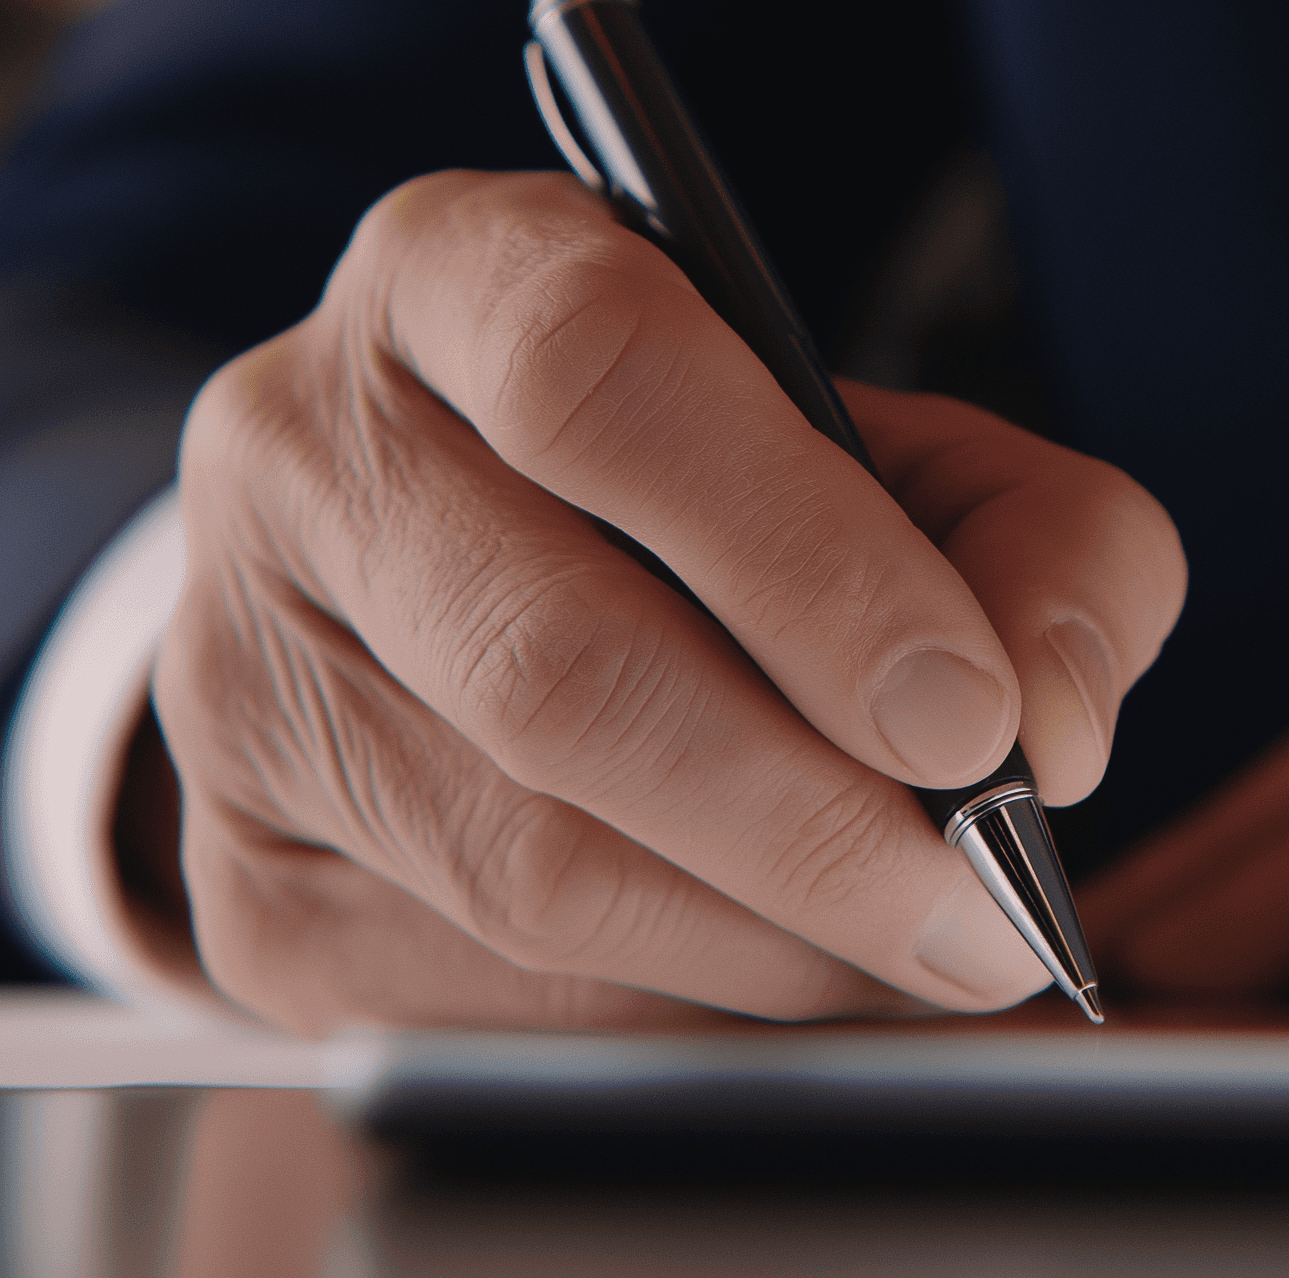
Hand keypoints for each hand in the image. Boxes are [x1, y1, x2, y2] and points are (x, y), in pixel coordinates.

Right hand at [146, 171, 1184, 1033]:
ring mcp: (234, 668)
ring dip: (761, 943)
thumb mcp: (907, 455)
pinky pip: (474, 994)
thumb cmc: (720, 507)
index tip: (969, 715)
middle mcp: (299, 446)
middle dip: (810, 821)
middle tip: (981, 908)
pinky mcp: (238, 873)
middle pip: (552, 665)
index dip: (802, 560)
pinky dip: (665, 1013)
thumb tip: (1054, 725)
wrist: (470, 584)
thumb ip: (1044, 542)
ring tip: (911, 952)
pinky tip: (766, 975)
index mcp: (456, 274)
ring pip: (519, 861)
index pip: (596, 375)